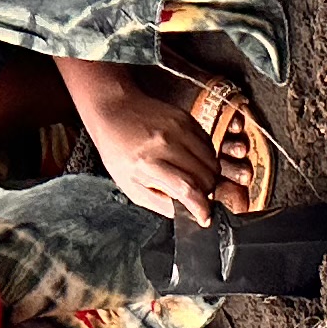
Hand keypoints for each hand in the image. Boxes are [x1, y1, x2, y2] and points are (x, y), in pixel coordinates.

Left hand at [76, 75, 223, 224]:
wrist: (114, 109)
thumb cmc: (117, 150)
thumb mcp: (130, 185)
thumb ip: (157, 202)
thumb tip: (183, 212)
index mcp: (149, 164)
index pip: (187, 188)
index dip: (201, 208)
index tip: (205, 218)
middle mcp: (166, 144)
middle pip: (205, 176)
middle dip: (206, 193)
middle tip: (198, 196)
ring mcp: (178, 129)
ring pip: (212, 161)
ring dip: (209, 176)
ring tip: (197, 179)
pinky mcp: (185, 118)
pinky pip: (208, 144)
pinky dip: (207, 158)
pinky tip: (194, 161)